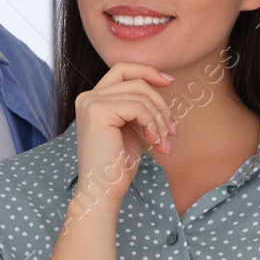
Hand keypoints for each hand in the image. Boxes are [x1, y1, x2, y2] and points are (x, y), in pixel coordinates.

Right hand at [72, 63, 176, 204]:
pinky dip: (152, 124)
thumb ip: (137, 105)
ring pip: (140, 94)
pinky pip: (137, 107)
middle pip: (136, 82)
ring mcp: (90, 103)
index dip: (147, 71)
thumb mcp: (130, 127)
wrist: (103, 190)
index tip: (169, 82)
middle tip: (172, 131)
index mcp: (92, 99)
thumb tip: (162, 82)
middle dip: (161, 104)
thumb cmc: (118, 164)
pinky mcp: (97, 112)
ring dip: (159, 119)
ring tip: (164, 142)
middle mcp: (87, 97)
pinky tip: (155, 143)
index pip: (123, 70)